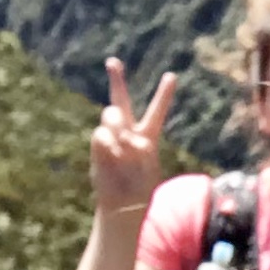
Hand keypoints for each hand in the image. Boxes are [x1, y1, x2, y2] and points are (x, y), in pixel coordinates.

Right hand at [92, 56, 177, 222]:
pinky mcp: (98, 147)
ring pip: (111, 114)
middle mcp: (128, 133)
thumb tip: (121, 136)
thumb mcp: (149, 169)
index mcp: (148, 137)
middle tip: (112, 61)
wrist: (122, 207)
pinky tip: (113, 156)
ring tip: (122, 145)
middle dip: (116, 80)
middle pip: (122, 101)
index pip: (156, 112)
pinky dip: (109, 145)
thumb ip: (137, 148)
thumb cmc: (140, 191)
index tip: (171, 75)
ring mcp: (111, 138)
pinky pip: (101, 135)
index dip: (164, 94)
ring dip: (117, 126)